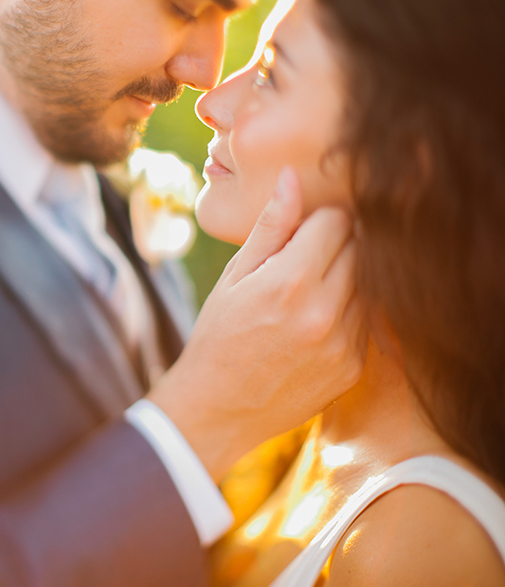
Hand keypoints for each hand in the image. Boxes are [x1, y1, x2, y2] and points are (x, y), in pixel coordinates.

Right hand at [148, 167, 365, 480]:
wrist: (218, 409)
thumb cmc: (220, 332)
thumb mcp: (235, 275)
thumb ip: (271, 225)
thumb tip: (292, 176)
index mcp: (290, 281)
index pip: (336, 221)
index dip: (321, 219)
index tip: (304, 229)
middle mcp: (323, 312)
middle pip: (359, 247)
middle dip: (338, 242)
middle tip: (309, 255)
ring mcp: (343, 343)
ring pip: (368, 282)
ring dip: (348, 276)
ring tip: (312, 288)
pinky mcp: (353, 367)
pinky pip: (367, 319)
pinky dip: (350, 310)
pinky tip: (318, 319)